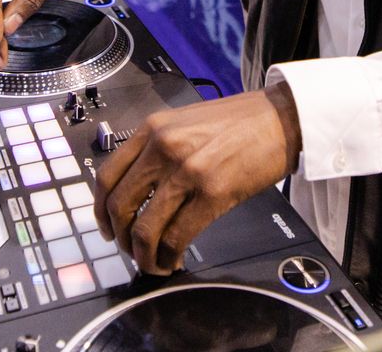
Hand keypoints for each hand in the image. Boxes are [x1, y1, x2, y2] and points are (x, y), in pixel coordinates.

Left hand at [94, 82, 302, 274]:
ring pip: (145, 228)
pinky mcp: (214, 193)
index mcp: (152, 130)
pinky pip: (177, 236)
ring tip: (154, 263)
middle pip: (120, 206)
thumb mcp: (184, 124)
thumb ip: (157, 150)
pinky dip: (170, 256)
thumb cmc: (238, 122)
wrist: (281, 118)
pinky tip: (175, 260)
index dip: (100, 211)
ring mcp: (187, 170)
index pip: (106, 177)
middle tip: (131, 251)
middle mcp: (163, 148)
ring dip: (144, 256)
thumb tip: (138, 192)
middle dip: (122, 239)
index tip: (107, 228)